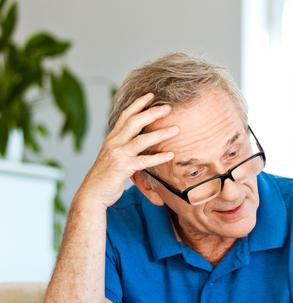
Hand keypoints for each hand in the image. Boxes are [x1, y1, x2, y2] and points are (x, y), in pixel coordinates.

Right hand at [76, 92, 177, 208]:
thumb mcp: (114, 156)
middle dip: (151, 112)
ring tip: (176, 129)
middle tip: (167, 107)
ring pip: (140, 139)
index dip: (138, 104)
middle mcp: (114, 142)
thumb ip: (125, 147)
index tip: (151, 95)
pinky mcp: (122, 168)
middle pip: (133, 122)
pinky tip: (171, 154)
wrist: (92, 193)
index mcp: (112, 138)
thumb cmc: (106, 176)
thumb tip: (141, 142)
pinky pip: (143, 160)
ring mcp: (118, 154)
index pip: (125, 116)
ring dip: (160, 133)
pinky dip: (158, 157)